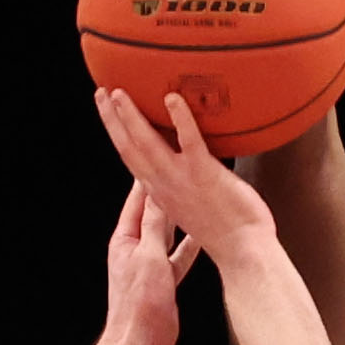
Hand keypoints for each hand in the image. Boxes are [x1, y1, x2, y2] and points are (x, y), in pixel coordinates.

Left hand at [88, 180, 198, 344]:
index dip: (148, 176)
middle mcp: (136, 248)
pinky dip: (189, 245)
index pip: (138, 199)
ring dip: (179, 216)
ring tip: (194, 194)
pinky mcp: (164, 281)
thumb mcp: (149, 257)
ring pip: (167, 233)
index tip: (159, 153)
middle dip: (165, 191)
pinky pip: (179, 256)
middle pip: (153, 212)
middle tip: (180, 167)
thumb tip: (156, 192)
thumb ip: (154, 226)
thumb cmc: (139, 304)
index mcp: (125, 239)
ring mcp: (150, 265)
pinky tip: (201, 235)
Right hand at [97, 88, 277, 258]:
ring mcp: (181, 179)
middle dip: (110, 119)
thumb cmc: (229, 231)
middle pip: (128, 148)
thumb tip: (189, 165)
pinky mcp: (203, 174)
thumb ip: (185, 185)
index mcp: (160, 192)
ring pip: (146, 143)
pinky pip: (188, 141)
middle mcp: (163, 185)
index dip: (116, 135)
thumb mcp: (194, 206)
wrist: (244, 252)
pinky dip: (180, 118)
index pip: (131, 160)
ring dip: (130, 116)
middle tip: (101, 93)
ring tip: (120, 93)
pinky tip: (172, 98)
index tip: (109, 115)